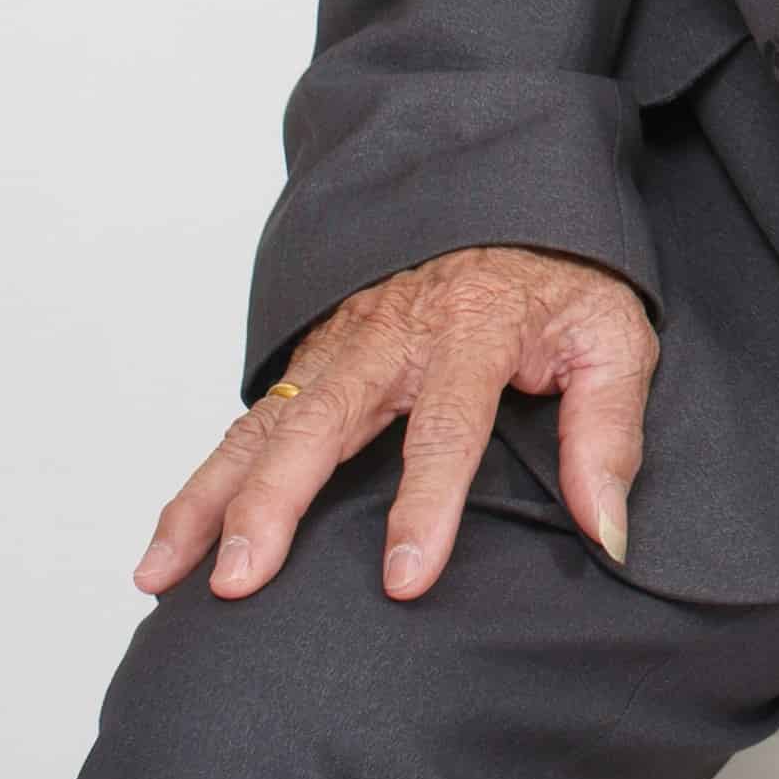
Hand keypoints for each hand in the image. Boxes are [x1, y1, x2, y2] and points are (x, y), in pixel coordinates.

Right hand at [134, 244, 656, 605]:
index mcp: (473, 328)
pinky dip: (200, 486)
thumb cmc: (562, 283)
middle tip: (244, 581)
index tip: (405, 580)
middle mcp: (390, 334)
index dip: (427, 503)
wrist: (507, 197)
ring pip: (265, 426)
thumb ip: (609, 432)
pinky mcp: (311, 359)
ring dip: (212, 502)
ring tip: (169, 578)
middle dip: (276, 504)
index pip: (446, 424)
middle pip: (323, 422)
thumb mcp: (612, 337)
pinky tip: (166, 548)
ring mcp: (339, 344)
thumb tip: (605, 531)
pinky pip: (247, 425)